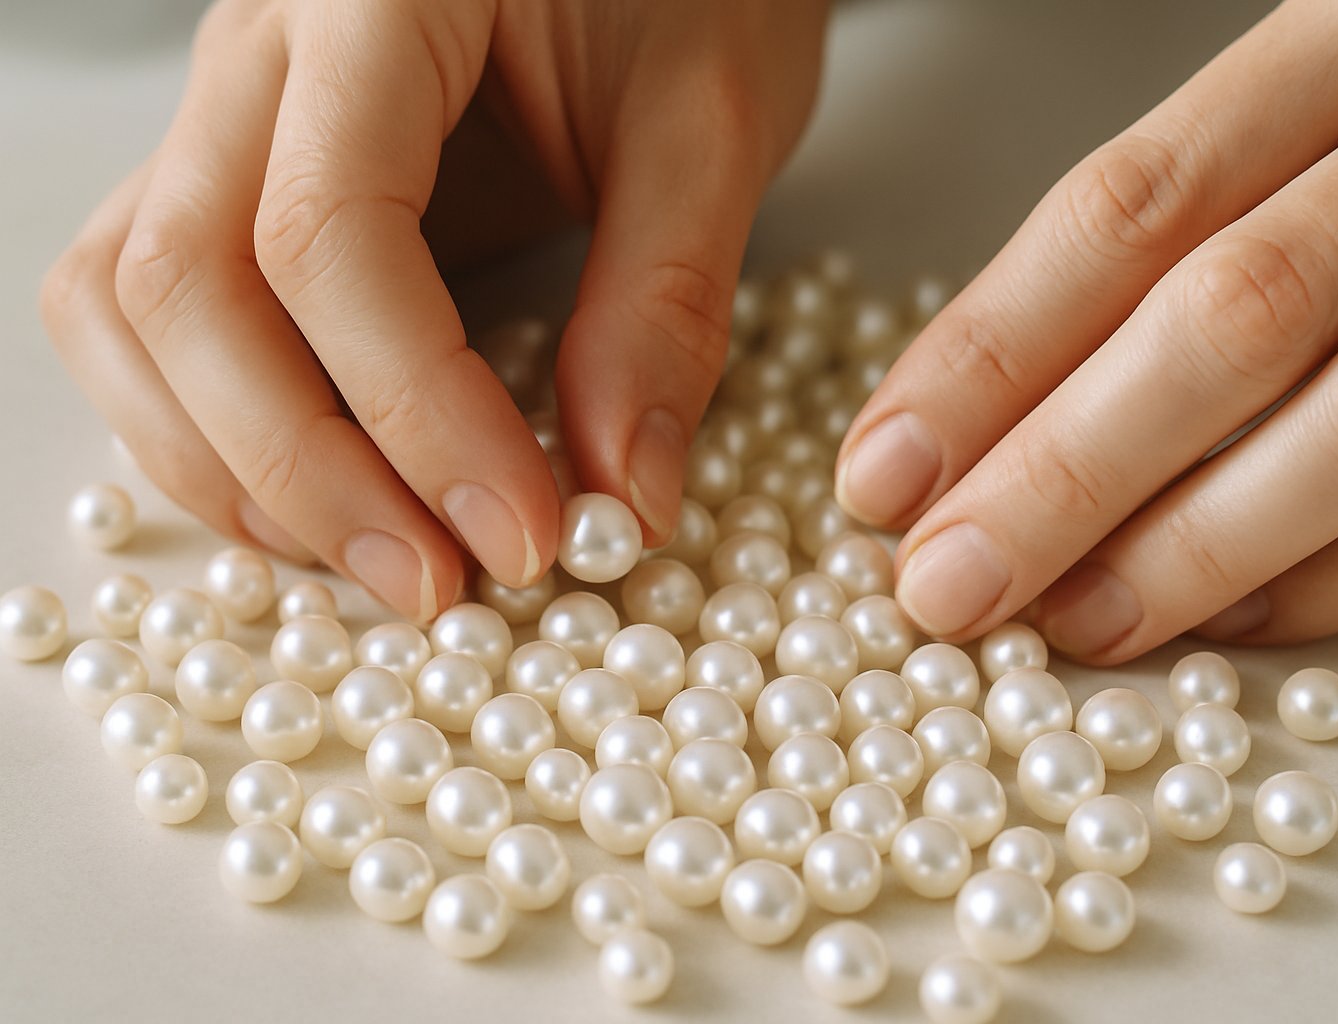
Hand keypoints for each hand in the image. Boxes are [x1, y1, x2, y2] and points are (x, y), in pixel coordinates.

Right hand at [42, 0, 826, 619]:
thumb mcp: (713, 116)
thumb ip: (665, 301)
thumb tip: (619, 499)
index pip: (327, 235)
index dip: (416, 412)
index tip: (524, 534)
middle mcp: (258, 53)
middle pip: (186, 287)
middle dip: (305, 473)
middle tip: (442, 588)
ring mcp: (227, 112)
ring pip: (128, 308)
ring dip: (229, 464)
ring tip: (375, 561)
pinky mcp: (238, 175)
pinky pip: (147, 308)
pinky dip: (206, 424)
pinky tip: (312, 493)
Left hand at [835, 0, 1337, 662]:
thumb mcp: (1295, 115)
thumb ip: (1156, 245)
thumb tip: (966, 432)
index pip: (1132, 208)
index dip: (992, 354)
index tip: (884, 474)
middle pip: (1240, 315)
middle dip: (1070, 472)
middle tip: (950, 584)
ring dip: (1199, 544)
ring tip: (1072, 623)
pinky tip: (1228, 622)